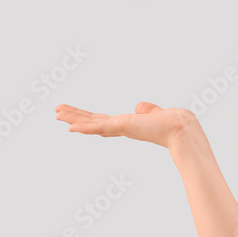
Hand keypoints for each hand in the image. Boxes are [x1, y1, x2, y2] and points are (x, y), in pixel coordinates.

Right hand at [54, 102, 197, 150]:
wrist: (181, 129)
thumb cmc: (174, 123)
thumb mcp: (157, 113)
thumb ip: (147, 110)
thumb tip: (140, 107)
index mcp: (129, 124)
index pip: (105, 121)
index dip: (90, 119)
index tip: (76, 117)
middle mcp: (122, 127)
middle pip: (93, 122)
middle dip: (75, 117)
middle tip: (57, 112)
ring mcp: (120, 128)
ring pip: (91, 123)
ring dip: (73, 118)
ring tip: (56, 113)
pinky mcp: (121, 126)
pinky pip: (98, 127)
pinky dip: (84, 127)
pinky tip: (69, 126)